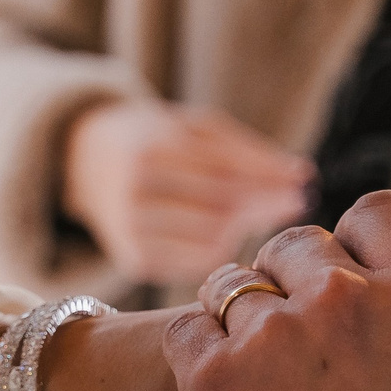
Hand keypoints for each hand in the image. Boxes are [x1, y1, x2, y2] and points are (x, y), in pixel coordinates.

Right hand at [62, 100, 312, 284]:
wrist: (85, 162)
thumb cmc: (157, 138)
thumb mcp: (193, 126)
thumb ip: (245, 149)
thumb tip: (300, 175)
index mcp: (151, 148)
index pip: (223, 171)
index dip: (267, 179)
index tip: (305, 182)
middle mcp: (136, 192)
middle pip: (220, 209)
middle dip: (262, 207)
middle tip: (293, 202)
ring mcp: (131, 232)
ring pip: (211, 241)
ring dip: (243, 229)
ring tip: (255, 212)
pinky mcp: (132, 262)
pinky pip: (195, 264)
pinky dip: (219, 250)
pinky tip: (227, 234)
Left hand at [159, 172, 390, 390]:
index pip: (380, 214)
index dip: (357, 245)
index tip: (345, 277)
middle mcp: (352, 298)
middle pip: (301, 247)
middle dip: (293, 286)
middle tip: (293, 344)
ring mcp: (279, 336)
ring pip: (238, 286)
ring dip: (241, 323)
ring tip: (256, 383)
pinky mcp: (215, 380)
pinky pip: (191, 332)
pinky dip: (198, 357)